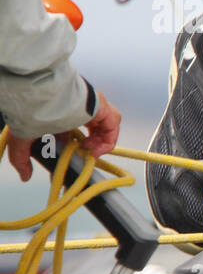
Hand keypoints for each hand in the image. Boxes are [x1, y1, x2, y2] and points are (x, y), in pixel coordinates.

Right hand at [4, 96, 120, 181]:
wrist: (43, 97)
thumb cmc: (30, 111)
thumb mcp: (22, 138)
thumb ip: (21, 158)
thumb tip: (24, 176)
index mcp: (58, 114)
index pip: (67, 135)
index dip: (67, 153)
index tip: (63, 166)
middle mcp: (76, 109)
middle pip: (86, 133)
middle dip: (83, 151)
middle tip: (77, 162)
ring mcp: (91, 108)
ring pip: (101, 129)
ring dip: (95, 145)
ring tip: (85, 153)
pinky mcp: (103, 109)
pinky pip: (111, 128)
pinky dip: (106, 142)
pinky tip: (94, 150)